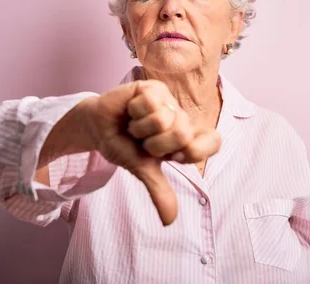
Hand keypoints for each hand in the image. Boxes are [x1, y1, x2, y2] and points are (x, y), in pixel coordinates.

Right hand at [82, 80, 220, 224]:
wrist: (97, 128)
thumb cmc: (122, 145)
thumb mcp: (142, 170)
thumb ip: (159, 191)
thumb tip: (169, 222)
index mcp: (186, 140)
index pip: (213, 142)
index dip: (192, 151)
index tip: (169, 155)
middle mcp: (182, 119)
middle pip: (182, 135)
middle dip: (154, 143)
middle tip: (142, 140)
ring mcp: (169, 102)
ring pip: (164, 119)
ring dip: (140, 129)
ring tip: (134, 126)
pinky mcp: (154, 88)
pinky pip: (150, 103)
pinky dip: (134, 112)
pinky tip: (130, 110)